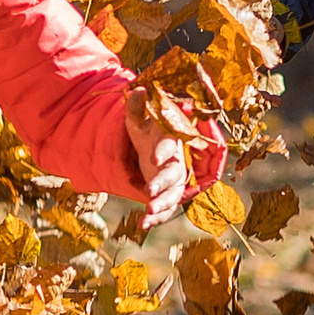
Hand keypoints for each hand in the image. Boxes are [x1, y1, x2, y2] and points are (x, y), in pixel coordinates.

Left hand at [126, 89, 191, 229]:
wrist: (152, 146)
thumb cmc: (147, 131)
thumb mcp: (138, 119)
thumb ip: (137, 107)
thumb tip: (139, 89)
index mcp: (169, 141)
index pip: (169, 145)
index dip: (163, 151)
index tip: (153, 157)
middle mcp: (176, 162)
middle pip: (175, 174)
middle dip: (163, 183)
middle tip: (149, 192)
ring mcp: (173, 180)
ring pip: (173, 194)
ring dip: (162, 205)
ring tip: (148, 213)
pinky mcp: (168, 193)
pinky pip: (166, 207)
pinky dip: (157, 217)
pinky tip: (143, 225)